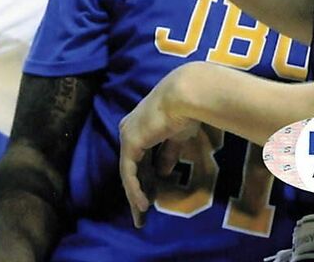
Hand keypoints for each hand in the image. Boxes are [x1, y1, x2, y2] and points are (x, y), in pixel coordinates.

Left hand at [117, 70, 208, 228]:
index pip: (140, 158)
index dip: (146, 179)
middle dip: (138, 192)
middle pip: (132, 167)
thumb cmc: (185, 112)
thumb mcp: (177, 138)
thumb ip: (168, 154)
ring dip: (134, 195)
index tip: (152, 199)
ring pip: (129, 172)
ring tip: (140, 217)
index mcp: (141, 126)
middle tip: (142, 215)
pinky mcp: (130, 142)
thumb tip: (162, 172)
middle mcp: (130, 130)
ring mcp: (128, 135)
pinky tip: (143, 205)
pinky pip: (129, 172)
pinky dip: (135, 189)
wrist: (184, 97)